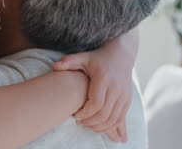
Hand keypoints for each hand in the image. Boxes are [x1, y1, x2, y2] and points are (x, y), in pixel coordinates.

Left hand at [51, 28, 138, 142]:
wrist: (120, 55)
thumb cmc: (97, 58)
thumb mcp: (82, 57)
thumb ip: (68, 62)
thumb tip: (53, 66)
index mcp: (103, 78)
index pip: (96, 103)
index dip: (85, 113)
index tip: (75, 115)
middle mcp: (116, 88)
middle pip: (104, 114)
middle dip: (91, 122)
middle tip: (80, 123)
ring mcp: (124, 95)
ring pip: (114, 119)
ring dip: (100, 126)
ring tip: (88, 125)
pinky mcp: (128, 100)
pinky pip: (121, 118)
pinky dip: (110, 126)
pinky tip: (99, 126)